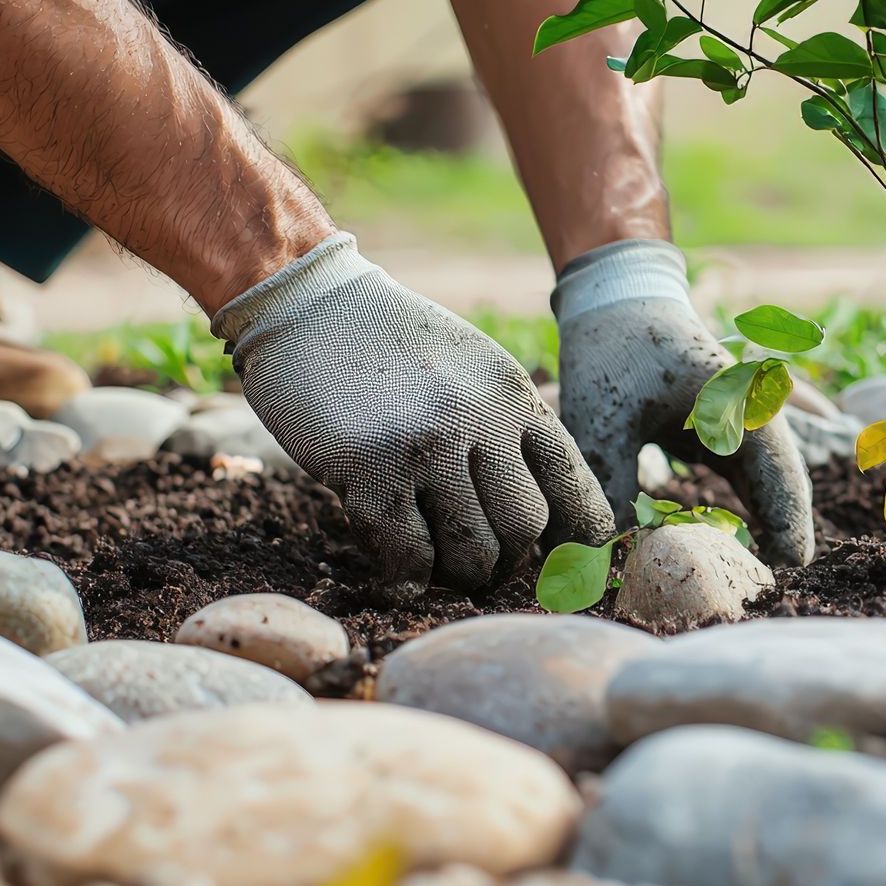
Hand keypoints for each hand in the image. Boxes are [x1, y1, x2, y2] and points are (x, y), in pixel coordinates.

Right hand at [213, 234, 614, 591]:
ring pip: (472, 554)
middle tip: (480, 562)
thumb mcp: (476, 370)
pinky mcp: (371, 472)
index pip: (575, 491)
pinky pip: (410, 557)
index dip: (573, 544)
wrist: (310, 307)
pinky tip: (399, 572)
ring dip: (458, 574)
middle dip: (507, 562)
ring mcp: (427, 448)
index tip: (554, 563)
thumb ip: (511, 429)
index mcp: (517, 398)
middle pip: (526, 531)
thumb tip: (544, 517)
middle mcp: (481, 422)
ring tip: (439, 562)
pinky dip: (409, 578)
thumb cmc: (393, 345)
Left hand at [554, 240, 814, 566]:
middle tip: (769, 590)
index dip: (787, 524)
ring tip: (753, 579)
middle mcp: (751, 411)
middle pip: (781, 484)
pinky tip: (731, 547)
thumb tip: (608, 557)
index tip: (789, 569)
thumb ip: (611, 486)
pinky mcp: (721, 431)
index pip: (778, 473)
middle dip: (780, 535)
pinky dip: (739, 512)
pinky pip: (741, 479)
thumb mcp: (603, 420)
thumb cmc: (612, 350)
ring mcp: (739, 421)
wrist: (614, 299)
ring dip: (762, 526)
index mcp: (738, 401)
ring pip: (764, 484)